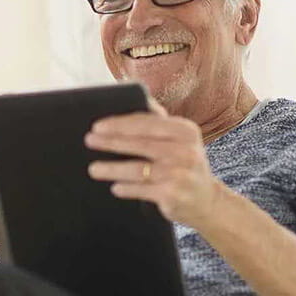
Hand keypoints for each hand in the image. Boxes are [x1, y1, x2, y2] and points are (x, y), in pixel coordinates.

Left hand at [84, 100, 226, 227]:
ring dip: (111, 169)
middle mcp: (186, 151)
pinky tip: (115, 187)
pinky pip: (141, 190)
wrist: (206, 200)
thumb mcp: (179, 139)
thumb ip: (157, 120)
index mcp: (185, 131)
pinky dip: (126, 188)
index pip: (148, 124)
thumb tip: (134, 95)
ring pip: (137, 170)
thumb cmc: (184, 163)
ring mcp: (180, 174)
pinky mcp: (173, 195)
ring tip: (93, 169)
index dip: (120, 124)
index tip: (98, 126)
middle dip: (110, 142)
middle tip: (89, 140)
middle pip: (140, 144)